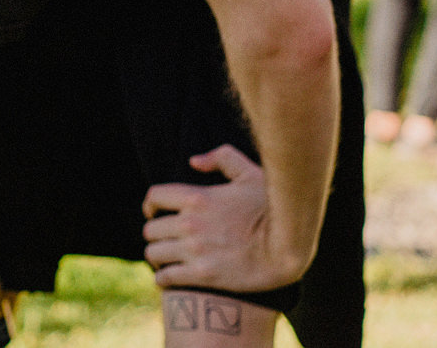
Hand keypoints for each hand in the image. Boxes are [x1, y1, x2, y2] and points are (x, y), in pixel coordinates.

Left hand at [143, 146, 308, 291]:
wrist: (287, 248)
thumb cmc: (271, 209)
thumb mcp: (249, 173)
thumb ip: (221, 158)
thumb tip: (194, 161)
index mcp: (196, 197)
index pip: (155, 197)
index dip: (149, 205)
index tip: (151, 213)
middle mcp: (190, 223)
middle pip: (151, 229)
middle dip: (154, 234)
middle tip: (161, 241)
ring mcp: (196, 250)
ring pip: (154, 253)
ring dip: (156, 256)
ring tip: (162, 261)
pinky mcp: (204, 275)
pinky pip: (168, 278)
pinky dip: (162, 279)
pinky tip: (166, 279)